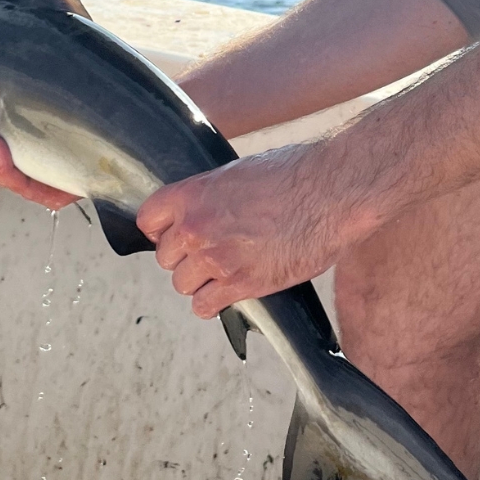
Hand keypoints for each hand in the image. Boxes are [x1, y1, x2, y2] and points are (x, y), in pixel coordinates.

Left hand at [136, 141, 362, 317]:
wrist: (331, 191)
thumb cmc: (294, 173)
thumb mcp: (240, 172)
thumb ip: (212, 195)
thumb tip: (205, 210)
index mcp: (194, 193)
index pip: (148, 220)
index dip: (161, 229)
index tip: (176, 233)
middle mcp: (197, 227)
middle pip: (164, 258)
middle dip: (184, 257)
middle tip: (210, 252)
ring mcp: (218, 258)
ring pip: (182, 284)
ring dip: (199, 281)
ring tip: (224, 271)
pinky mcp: (243, 284)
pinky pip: (204, 307)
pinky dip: (213, 303)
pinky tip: (229, 291)